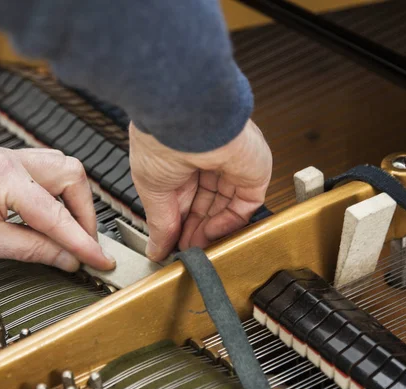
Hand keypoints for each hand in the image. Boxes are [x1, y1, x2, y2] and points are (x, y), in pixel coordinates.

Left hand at [0, 146, 114, 271]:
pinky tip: (46, 216)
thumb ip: (34, 249)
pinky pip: (38, 172)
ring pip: (58, 168)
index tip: (102, 260)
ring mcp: (2, 157)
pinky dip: (51, 195)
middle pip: (71, 174)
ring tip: (70, 230)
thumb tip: (67, 258)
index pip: (59, 214)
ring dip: (70, 199)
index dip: (84, 242)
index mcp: (7, 176)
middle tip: (85, 243)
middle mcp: (9, 159)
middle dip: (85, 211)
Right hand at [130, 119, 271, 260]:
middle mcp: (208, 158)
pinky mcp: (253, 170)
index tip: (172, 245)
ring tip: (197, 247)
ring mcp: (232, 163)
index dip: (179, 223)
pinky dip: (229, 222)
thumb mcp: (152, 189)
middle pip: (207, 203)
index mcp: (180, 156)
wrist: (185, 121)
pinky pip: (246, 203)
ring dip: (211, 230)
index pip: (184, 197)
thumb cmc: (160, 139)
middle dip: (195, 230)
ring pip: (227, 205)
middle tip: (186, 250)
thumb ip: (159, 223)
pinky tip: (210, 232)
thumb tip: (155, 249)